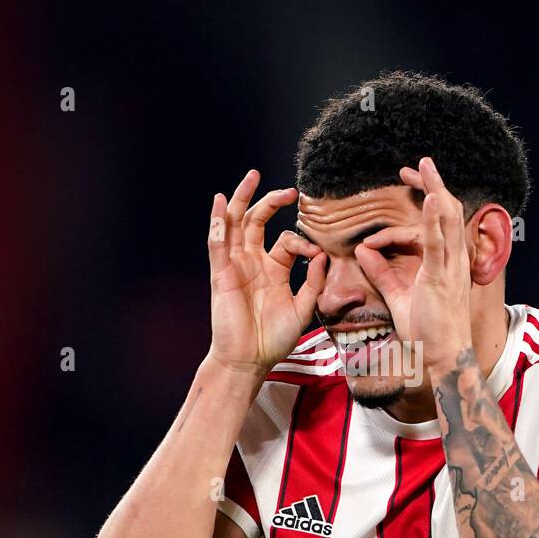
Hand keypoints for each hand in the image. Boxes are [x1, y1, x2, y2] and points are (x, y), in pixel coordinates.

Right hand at [205, 170, 326, 376]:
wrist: (248, 360)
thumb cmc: (273, 339)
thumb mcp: (303, 309)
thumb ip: (313, 282)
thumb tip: (321, 255)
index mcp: (272, 269)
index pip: (286, 241)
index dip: (302, 241)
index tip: (315, 254)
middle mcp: (252, 262)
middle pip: (257, 221)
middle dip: (271, 201)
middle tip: (291, 191)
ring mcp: (235, 266)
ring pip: (235, 224)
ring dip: (242, 200)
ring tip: (252, 177)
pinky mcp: (221, 274)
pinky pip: (217, 244)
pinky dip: (217, 222)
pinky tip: (221, 202)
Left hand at [356, 157, 473, 370]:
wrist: (441, 358)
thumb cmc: (426, 332)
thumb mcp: (398, 296)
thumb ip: (382, 273)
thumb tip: (362, 251)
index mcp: (445, 264)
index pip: (436, 225)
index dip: (423, 205)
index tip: (406, 192)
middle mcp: (453, 261)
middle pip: (448, 212)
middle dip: (433, 185)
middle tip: (419, 164)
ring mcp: (450, 268)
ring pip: (448, 220)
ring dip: (436, 190)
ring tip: (426, 167)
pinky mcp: (441, 279)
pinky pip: (438, 243)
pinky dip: (435, 219)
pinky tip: (429, 197)